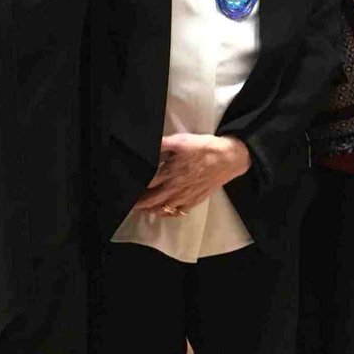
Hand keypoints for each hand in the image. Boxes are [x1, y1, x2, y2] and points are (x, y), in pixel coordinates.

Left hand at [132, 134, 251, 216]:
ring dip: (149, 209)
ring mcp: (184, 197)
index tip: (126, 188)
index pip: (145, 185)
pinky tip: (161, 210)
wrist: (228, 159)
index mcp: (169, 172)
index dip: (133, 188)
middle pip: (150, 200)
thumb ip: (162, 143)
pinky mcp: (193, 201)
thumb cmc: (204, 148)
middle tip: (128, 202)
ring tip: (140, 207)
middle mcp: (174, 188)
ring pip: (161, 209)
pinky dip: (165, 214)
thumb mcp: (181, 140)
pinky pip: (176, 213)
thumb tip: (146, 145)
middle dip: (137, 203)